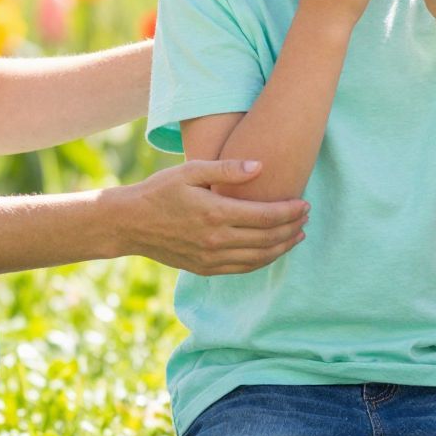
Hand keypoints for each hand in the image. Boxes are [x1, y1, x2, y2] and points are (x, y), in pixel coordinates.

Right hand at [115, 158, 308, 274]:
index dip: (290, 211)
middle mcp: (216, 240)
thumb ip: (226, 168)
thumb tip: (261, 166)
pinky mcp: (205, 268)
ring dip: (283, 247)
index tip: (305, 204)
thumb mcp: (190, 171)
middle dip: (292, 228)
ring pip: (259, 258)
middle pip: (268, 239)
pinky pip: (243, 268)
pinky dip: (263, 260)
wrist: (128, 223)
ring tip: (298, 235)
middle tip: (307, 217)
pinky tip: (272, 251)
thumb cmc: (159, 190)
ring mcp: (211, 258)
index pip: (267, 216)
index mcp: (216, 213)